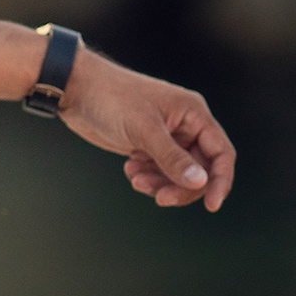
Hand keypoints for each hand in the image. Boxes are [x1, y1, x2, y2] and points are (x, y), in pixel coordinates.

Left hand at [59, 53, 236, 211]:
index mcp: (193, 114)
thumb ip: (172, 158)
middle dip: (181, 186)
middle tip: (160, 197)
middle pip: (200, 169)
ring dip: (161, 183)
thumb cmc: (111, 99)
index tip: (211, 206)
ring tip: (136, 179)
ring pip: (178, 174)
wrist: (75, 89)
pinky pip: (159, 171)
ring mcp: (166, 136)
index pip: (221, 153)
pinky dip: (148, 177)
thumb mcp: (143, 130)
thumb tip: (201, 182)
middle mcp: (185, 126)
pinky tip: (129, 170)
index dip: (220, 181)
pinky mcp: (146, 145)